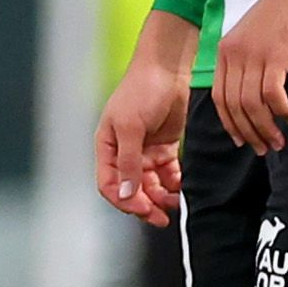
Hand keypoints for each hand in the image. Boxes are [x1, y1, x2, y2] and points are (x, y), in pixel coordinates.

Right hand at [95, 53, 189, 224]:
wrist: (167, 68)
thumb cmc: (141, 90)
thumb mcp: (131, 127)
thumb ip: (129, 163)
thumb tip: (126, 195)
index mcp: (107, 147)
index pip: (109, 185)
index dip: (124, 201)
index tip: (143, 209)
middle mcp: (124, 152)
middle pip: (131, 189)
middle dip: (145, 205)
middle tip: (162, 217)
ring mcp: (144, 150)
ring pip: (150, 185)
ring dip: (161, 196)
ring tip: (174, 201)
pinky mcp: (164, 147)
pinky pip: (167, 174)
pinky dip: (173, 183)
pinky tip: (181, 186)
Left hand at [213, 0, 287, 152]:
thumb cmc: (280, 13)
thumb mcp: (252, 38)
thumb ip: (247, 62)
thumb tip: (252, 96)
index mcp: (225, 51)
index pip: (219, 98)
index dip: (230, 123)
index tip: (241, 139)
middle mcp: (234, 55)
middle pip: (234, 106)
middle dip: (248, 133)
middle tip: (264, 148)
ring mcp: (253, 55)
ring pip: (252, 105)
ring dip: (266, 128)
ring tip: (279, 140)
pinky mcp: (275, 55)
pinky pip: (272, 94)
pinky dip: (281, 110)